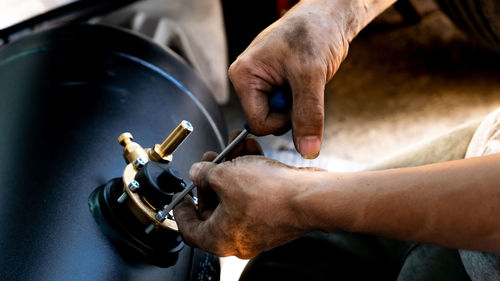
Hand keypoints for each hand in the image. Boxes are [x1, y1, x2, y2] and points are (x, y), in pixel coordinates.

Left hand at [173, 131, 325, 257]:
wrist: (311, 196)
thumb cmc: (269, 194)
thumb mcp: (224, 175)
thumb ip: (204, 174)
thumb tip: (198, 173)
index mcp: (220, 238)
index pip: (189, 229)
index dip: (180, 209)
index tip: (180, 195)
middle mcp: (239, 237)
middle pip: (214, 207)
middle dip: (211, 178)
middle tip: (209, 160)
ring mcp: (258, 226)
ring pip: (237, 195)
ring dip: (233, 169)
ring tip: (231, 147)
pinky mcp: (274, 214)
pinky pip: (255, 193)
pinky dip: (251, 172)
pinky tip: (250, 150)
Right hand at [228, 0, 354, 158]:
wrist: (329, 16)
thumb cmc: (314, 32)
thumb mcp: (311, 77)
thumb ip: (308, 116)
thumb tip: (307, 150)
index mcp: (243, 76)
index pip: (258, 123)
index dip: (282, 121)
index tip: (298, 100)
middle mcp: (248, 80)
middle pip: (267, 120)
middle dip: (290, 111)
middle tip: (303, 86)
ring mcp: (261, 82)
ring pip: (279, 114)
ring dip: (297, 105)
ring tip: (305, 79)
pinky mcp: (275, 83)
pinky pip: (286, 105)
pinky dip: (300, 99)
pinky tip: (304, 79)